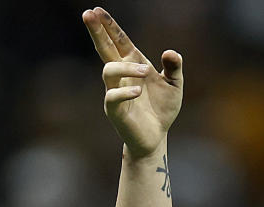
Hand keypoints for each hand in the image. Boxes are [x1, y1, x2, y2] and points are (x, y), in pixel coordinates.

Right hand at [82, 7, 182, 158]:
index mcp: (134, 65)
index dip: (109, 27)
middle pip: (104, 49)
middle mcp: (121, 75)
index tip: (97, 10)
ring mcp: (115, 91)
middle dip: (97, 32)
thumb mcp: (174, 86)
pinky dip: (125, 92)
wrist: (156, 137)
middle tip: (88, 14)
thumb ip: (174, 68)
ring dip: (126, 68)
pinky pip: (113, 97)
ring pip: (109, 71)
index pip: (119, 41)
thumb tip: (171, 52)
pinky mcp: (115, 110)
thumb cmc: (162, 109)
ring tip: (145, 71)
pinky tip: (138, 91)